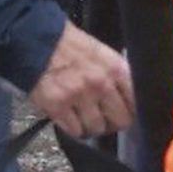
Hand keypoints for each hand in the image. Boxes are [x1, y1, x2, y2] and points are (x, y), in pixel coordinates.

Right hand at [24, 20, 133, 137]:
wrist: (36, 40)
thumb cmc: (68, 44)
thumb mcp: (101, 52)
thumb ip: (116, 74)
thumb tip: (128, 96)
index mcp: (115, 67)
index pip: (136, 101)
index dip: (130, 110)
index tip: (125, 113)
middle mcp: (100, 83)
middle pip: (120, 120)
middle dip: (112, 123)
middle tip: (104, 119)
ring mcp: (79, 97)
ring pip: (96, 128)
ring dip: (91, 127)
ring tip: (84, 117)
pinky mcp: (58, 107)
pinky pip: (75, 131)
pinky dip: (73, 128)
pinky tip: (70, 117)